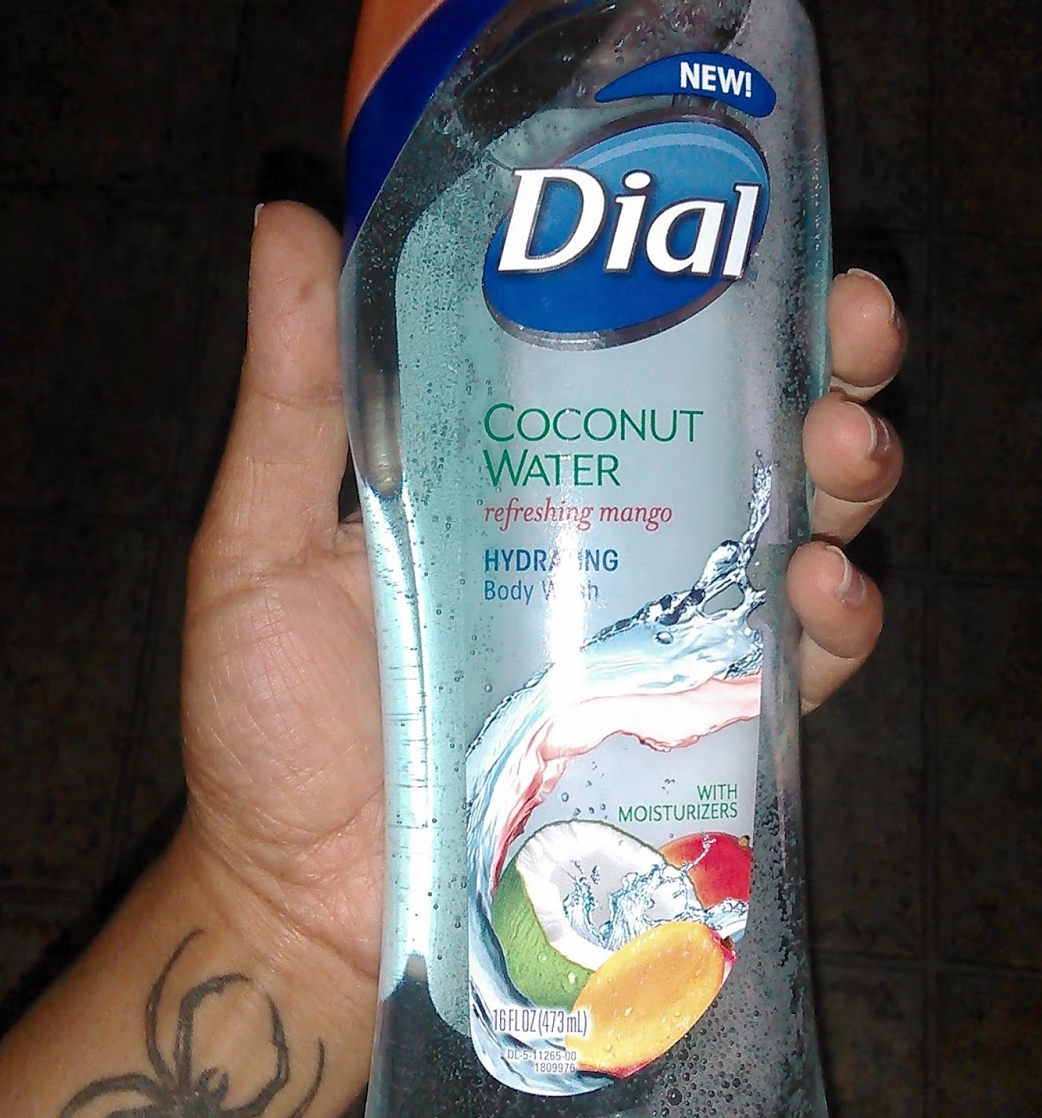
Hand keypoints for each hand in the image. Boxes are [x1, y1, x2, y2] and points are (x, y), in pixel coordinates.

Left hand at [181, 205, 904, 977]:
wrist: (298, 903)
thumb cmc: (268, 724)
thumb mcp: (262, 543)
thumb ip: (292, 401)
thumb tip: (289, 215)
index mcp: (513, 480)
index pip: (634, 363)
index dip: (711, 293)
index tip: (758, 225)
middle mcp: (598, 549)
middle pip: (744, 439)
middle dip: (823, 371)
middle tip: (854, 326)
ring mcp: (644, 648)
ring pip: (788, 540)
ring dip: (846, 481)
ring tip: (846, 444)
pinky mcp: (674, 745)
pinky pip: (786, 679)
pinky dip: (830, 632)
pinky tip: (825, 589)